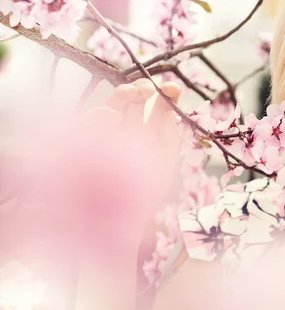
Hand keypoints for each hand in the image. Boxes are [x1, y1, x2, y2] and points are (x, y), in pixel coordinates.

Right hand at [37, 79, 182, 255]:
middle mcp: (126, 134)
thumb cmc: (147, 190)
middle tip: (146, 89)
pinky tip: (110, 116)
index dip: (164, 95)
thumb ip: (168, 128)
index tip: (173, 89)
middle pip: (130, 103)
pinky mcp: (86, 146)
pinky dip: (99, 116)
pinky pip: (88, 125)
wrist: (122, 220)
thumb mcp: (165, 157)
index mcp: (148, 135)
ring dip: (120, 96)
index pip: (155, 108)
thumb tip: (170, 98)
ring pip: (108, 108)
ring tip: (131, 94)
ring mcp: (105, 140)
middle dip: (139, 90)